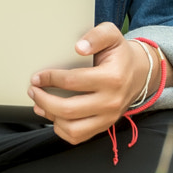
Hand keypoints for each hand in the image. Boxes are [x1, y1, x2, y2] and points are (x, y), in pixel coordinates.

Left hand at [28, 23, 158, 145]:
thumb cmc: (120, 55)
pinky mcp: (104, 126)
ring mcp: (108, 117)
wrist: (139, 73)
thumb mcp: (112, 36)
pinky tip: (54, 115)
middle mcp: (111, 101)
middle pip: (68, 109)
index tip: (37, 77)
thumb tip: (79, 47)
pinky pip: (77, 137)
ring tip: (40, 104)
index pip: (72, 82)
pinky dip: (61, 129)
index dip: (50, 79)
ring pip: (71, 128)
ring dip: (50, 116)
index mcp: (113, 78)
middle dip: (44, 100)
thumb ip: (96, 36)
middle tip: (34, 90)